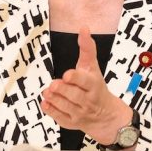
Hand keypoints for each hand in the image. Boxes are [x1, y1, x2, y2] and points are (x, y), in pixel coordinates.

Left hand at [41, 27, 131, 144]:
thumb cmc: (95, 86)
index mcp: (93, 84)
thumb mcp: (92, 66)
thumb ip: (87, 48)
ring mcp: (80, 113)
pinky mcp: (71, 122)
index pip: (85, 81)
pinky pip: (60, 118)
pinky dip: (52, 111)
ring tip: (47, 91)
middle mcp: (88, 100)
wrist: (105, 114)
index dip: (75, 78)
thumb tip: (84, 28)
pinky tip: (46, 103)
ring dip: (54, 99)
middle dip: (62, 90)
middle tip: (53, 85)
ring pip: (65, 106)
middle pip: (74, 95)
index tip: (66, 75)